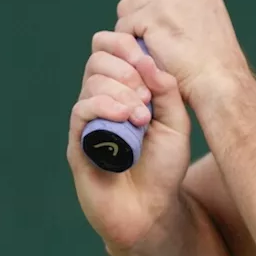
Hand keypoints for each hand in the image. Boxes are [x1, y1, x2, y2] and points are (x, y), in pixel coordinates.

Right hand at [67, 31, 191, 249]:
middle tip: (147, 96)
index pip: (113, 49)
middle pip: (98, 58)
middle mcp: (103, 100)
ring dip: (120, 91)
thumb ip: (167, 90)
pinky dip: (104, 106)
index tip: (146, 60)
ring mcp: (89, 121)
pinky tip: (125, 117)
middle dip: (125, 68)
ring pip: (91, 82)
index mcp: (125, 90)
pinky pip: (81, 111)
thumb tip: (148, 59)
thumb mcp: (176, 123)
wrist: (151, 210)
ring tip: (142, 116)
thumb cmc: (164, 167)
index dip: (126, 46)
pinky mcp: (78, 142)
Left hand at [114, 0, 249, 100]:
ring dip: (131, 27)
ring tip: (154, 44)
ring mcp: (163, 0)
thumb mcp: (208, 10)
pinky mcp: (148, 20)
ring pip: (124, 8)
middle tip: (154, 28)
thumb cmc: (214, 56)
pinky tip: (148, 53)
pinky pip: (122, 27)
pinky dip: (130, 42)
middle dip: (136, 6)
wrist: (216, 79)